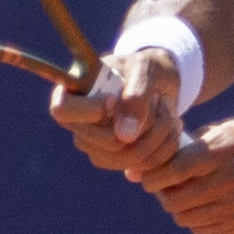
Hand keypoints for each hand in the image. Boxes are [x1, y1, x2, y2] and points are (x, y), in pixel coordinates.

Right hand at [49, 48, 182, 174]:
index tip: (116, 98)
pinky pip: (141, 166)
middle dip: (145, 124)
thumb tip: (124, 137)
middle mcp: (77, 124)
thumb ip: (136, 95)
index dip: (92, 110)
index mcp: (71, 92)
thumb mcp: (144, 69)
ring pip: (128, 158)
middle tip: (160, 100)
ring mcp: (94, 146)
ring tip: (169, 110)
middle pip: (106, 143)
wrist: (159, 82)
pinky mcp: (114, 161)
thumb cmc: (145, 67)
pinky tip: (171, 126)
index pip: (62, 111)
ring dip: (159, 135)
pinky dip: (164, 147)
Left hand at [134, 119, 233, 233]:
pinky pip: (204, 230)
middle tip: (162, 190)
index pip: (174, 169)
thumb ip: (203, 137)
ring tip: (183, 199)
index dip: (153, 175)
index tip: (147, 176)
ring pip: (186, 218)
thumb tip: (167, 147)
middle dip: (162, 196)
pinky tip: (204, 210)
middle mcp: (229, 182)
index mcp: (225, 153)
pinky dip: (197, 222)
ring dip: (178, 210)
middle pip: (175, 200)